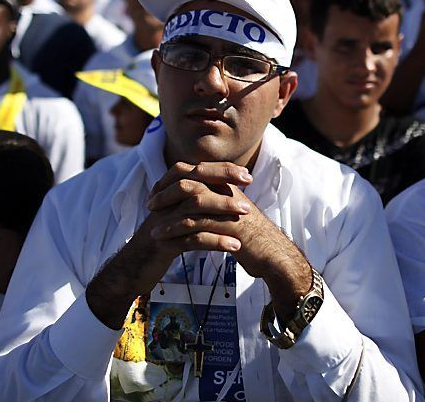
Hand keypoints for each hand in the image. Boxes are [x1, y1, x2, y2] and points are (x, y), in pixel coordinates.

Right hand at [85, 162, 251, 328]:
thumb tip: (223, 188)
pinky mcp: (165, 243)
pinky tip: (234, 246)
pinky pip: (193, 239)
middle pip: (196, 183)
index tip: (246, 174)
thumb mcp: (176, 215)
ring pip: (195, 208)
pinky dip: (215, 241)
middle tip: (249, 185)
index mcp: (168, 191)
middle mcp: (164, 200)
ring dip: (223, 209)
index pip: (196, 170)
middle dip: (224, 182)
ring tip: (246, 214)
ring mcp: (163, 220)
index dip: (222, 169)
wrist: (133, 266)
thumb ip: (193, 199)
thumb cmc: (162, 239)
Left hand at [146, 162, 311, 313]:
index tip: (156, 192)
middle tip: (150, 206)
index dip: (172, 179)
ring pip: (190, 203)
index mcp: (227, 185)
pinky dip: (176, 232)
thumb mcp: (231, 214)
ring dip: (168, 217)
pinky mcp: (230, 227)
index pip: (194, 170)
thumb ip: (215, 202)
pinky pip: (196, 225)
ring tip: (153, 230)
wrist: (274, 255)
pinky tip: (163, 241)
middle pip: (189, 181)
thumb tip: (193, 197)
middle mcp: (228, 191)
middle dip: (165, 193)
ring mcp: (230, 208)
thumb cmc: (251, 237)